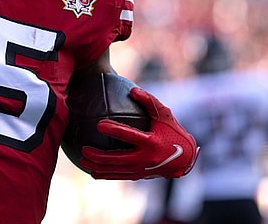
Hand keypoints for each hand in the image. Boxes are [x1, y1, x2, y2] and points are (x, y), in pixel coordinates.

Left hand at [78, 87, 198, 179]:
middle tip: (84, 149)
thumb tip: (132, 90)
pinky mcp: (139, 176)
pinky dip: (105, 175)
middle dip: (99, 156)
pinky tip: (92, 171)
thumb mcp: (164, 115)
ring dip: (98, 167)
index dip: (114, 130)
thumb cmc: (172, 132)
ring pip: (116, 171)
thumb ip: (149, 101)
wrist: (185, 159)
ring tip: (82, 161)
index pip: (130, 136)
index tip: (99, 124)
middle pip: (118, 159)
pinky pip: (119, 176)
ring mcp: (141, 169)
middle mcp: (145, 158)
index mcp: (151, 142)